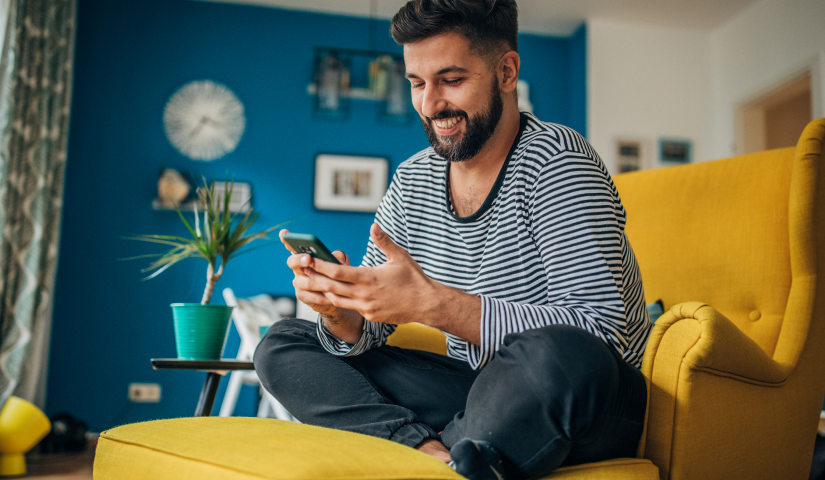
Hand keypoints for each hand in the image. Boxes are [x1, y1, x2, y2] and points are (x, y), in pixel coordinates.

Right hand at [279, 229, 350, 316]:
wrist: (339, 295)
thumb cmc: (337, 275)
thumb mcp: (340, 263)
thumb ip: (338, 258)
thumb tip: (335, 257)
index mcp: (305, 256)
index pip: (293, 246)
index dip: (287, 240)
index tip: (284, 233)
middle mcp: (298, 268)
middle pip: (292, 262)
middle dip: (299, 259)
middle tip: (308, 258)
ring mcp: (298, 282)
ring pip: (303, 281)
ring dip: (317, 281)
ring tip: (328, 282)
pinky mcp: (302, 295)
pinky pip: (309, 295)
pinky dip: (321, 295)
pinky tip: (330, 296)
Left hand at [306, 223, 440, 325]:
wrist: (427, 305)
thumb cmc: (414, 279)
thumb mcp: (400, 257)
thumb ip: (384, 242)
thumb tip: (374, 226)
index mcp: (369, 278)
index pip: (337, 272)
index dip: (320, 265)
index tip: (307, 259)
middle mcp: (364, 294)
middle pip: (330, 287)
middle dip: (313, 278)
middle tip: (298, 271)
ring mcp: (366, 307)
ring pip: (336, 300)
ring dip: (320, 291)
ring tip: (307, 282)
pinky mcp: (370, 315)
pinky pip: (349, 307)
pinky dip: (337, 300)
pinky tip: (330, 294)